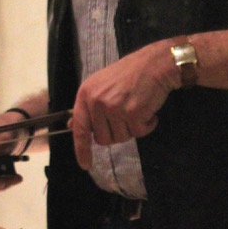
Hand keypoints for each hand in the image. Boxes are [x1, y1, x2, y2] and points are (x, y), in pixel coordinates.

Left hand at [71, 41, 175, 169]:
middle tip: (126, 115)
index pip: (79, 128)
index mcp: (86, 94)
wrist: (155, 64)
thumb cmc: (129, 74)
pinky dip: (147, 126)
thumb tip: (72, 126)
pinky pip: (139, 133)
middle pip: (103, 139)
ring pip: (121, 138)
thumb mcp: (101, 84)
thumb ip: (88, 106)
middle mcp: (96, 102)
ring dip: (132, 128)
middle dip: (116, 133)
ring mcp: (114, 108)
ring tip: (136, 108)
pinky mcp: (132, 114)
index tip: (84, 164)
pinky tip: (148, 110)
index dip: (81, 149)